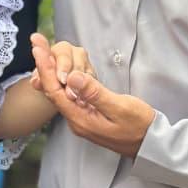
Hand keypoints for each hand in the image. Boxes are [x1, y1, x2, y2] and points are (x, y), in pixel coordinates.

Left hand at [30, 33, 154, 158]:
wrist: (151, 144)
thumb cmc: (140, 125)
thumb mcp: (120, 107)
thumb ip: (94, 93)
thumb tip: (71, 76)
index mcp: (80, 119)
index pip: (55, 90)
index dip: (45, 67)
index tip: (37, 47)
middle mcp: (76, 121)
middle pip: (53, 91)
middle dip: (44, 65)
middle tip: (36, 43)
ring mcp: (82, 119)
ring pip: (60, 93)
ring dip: (51, 71)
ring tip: (43, 51)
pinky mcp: (88, 117)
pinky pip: (68, 97)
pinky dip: (62, 80)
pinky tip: (59, 70)